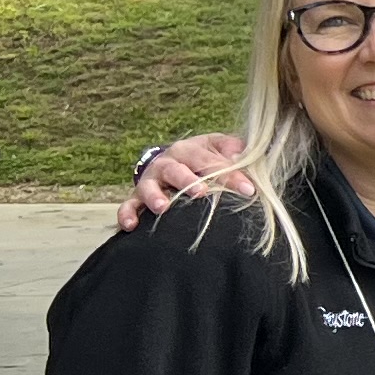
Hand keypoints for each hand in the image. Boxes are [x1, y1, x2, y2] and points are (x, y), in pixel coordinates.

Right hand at [119, 132, 252, 233]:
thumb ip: (234, 150)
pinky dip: (126, 214)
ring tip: (163, 208)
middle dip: (188, 181)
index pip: (210, 161)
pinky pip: (128, 205)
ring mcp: (150, 181)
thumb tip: (241, 156)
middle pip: (176, 170)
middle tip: (201, 193)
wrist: (176, 160)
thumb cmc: (205, 157)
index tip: (248, 189)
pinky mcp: (137, 197)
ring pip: (148, 186)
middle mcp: (167, 163)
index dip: (230, 175)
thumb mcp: (221, 147)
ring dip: (155, 196)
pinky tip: (130, 226)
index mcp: (190, 150)